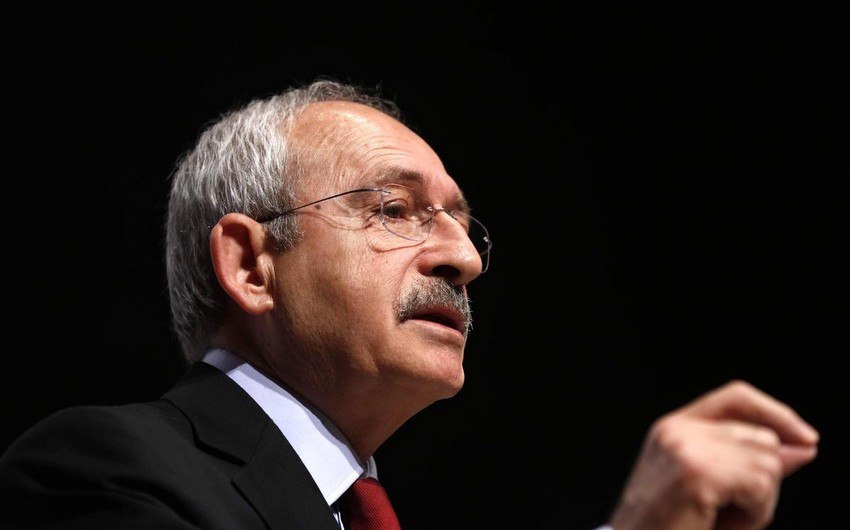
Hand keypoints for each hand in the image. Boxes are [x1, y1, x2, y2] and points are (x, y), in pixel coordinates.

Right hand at [607, 380, 818, 529]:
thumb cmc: (670, 527)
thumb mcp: (716, 490)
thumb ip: (753, 463)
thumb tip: (804, 446)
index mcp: (674, 428)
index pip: (736, 397)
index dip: (776, 412)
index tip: (807, 439)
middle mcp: (676, 429)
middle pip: (762, 438)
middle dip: (763, 482)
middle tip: (727, 512)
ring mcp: (684, 448)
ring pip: (767, 463)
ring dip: (759, 503)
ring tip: (720, 520)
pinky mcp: (696, 473)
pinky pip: (759, 486)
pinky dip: (754, 514)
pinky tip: (721, 524)